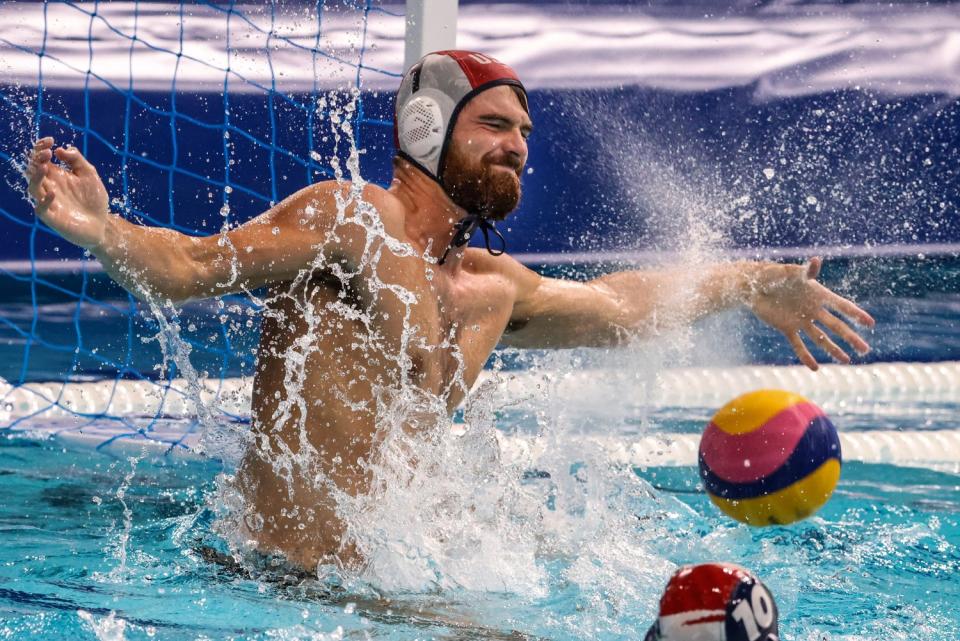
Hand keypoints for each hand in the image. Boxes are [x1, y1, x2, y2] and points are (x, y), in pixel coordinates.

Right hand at [26, 137, 111, 250]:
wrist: (102, 224)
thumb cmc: (94, 199)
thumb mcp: (89, 175)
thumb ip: (77, 160)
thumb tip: (61, 149)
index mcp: (56, 175)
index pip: (41, 158)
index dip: (41, 147)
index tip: (50, 140)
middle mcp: (49, 187)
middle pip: (33, 170)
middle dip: (37, 159)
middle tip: (47, 152)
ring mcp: (49, 202)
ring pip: (33, 188)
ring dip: (36, 177)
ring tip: (45, 167)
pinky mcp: (52, 217)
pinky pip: (41, 209)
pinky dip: (45, 200)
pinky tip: (53, 193)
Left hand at [747, 257, 874, 369]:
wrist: (752, 286)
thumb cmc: (772, 275)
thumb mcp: (789, 273)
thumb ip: (805, 271)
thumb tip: (816, 261)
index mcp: (818, 294)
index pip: (841, 306)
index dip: (856, 314)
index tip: (870, 323)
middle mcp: (812, 309)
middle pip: (836, 326)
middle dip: (851, 338)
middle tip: (865, 350)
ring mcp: (800, 320)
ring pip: (820, 338)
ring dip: (833, 349)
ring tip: (846, 361)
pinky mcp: (786, 328)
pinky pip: (798, 345)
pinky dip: (805, 356)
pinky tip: (815, 368)